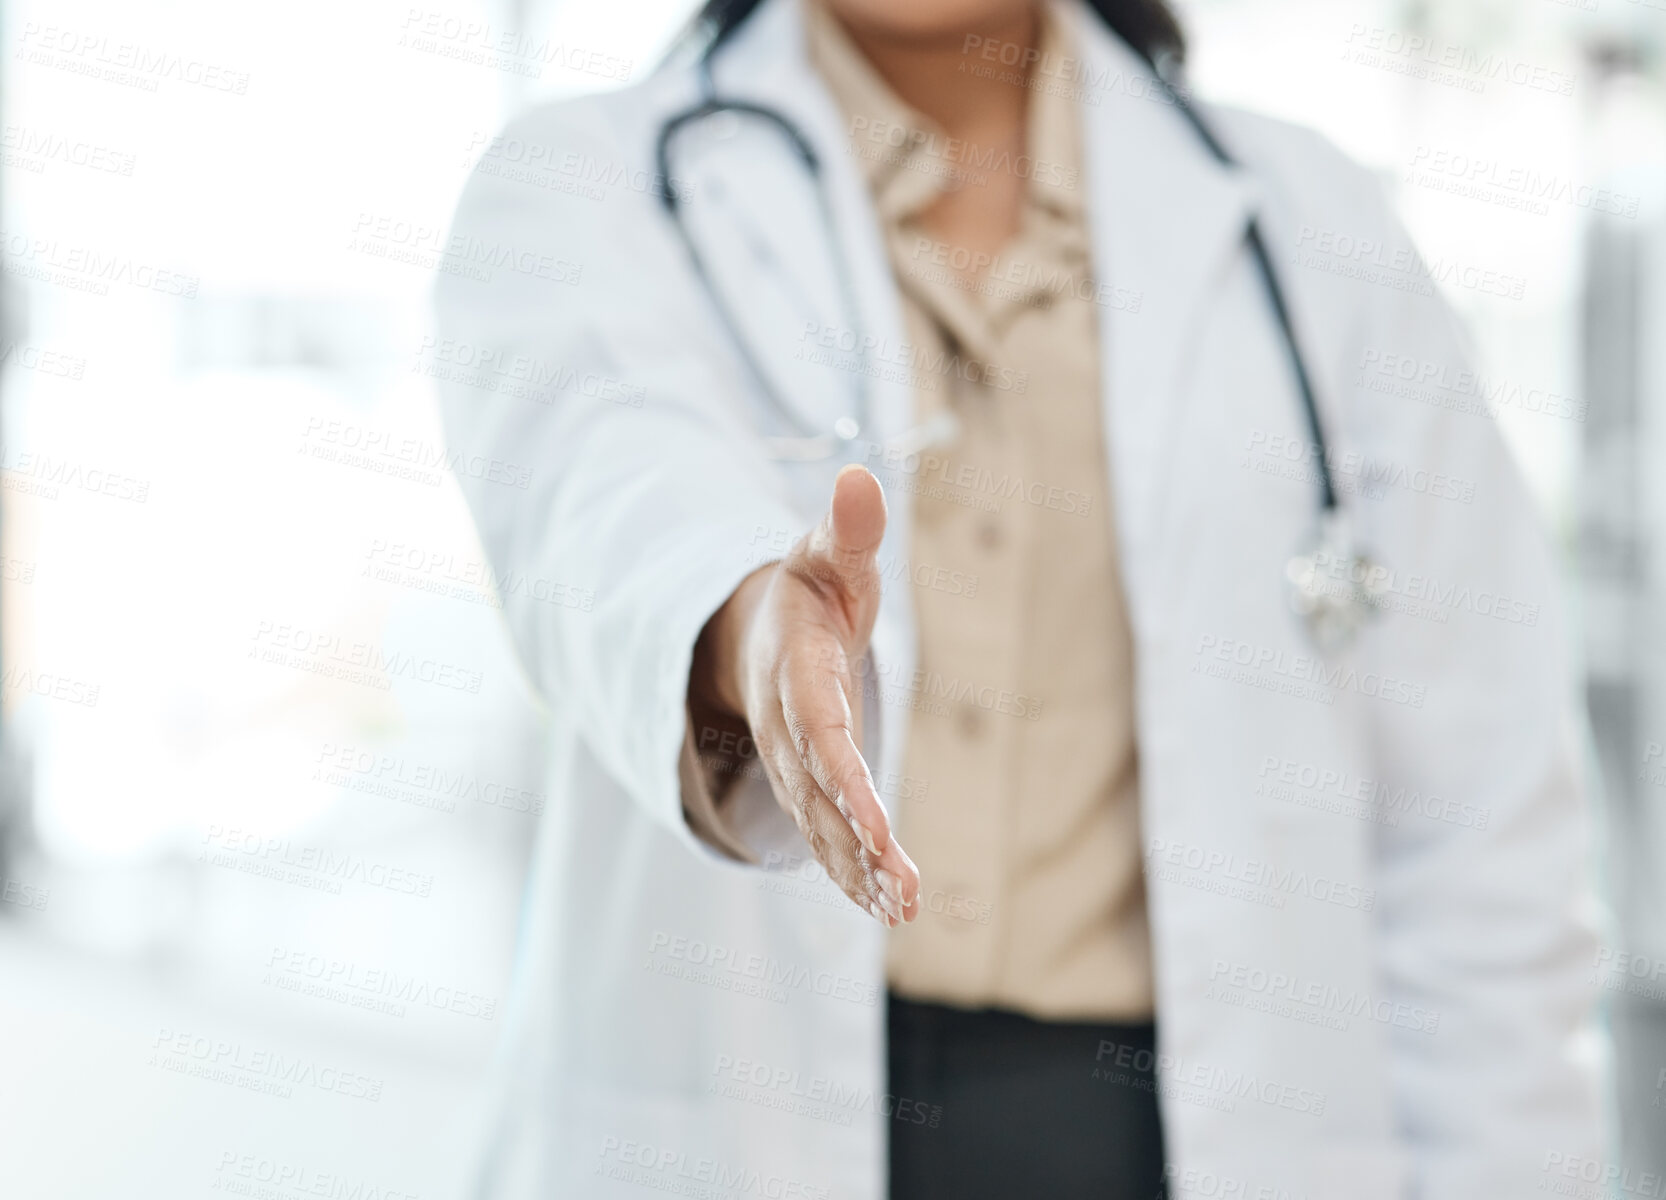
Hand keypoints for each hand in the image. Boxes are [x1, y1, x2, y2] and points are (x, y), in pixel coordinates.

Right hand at [692, 465, 919, 925]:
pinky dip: (851, 873)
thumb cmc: (809, 590)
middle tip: (903, 893)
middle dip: (859, 847)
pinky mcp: (804, 788)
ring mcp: (791, 766)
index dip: (844, 779)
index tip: (875, 824)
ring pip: (821, 827)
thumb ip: (848, 529)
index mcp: (795, 672)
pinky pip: (823, 836)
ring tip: (901, 910)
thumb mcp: (829, 554)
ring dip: (858, 873)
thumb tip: (859, 480)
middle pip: (821, 796)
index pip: (820, 732)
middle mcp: (787, 730)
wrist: (757, 631)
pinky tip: (885, 907)